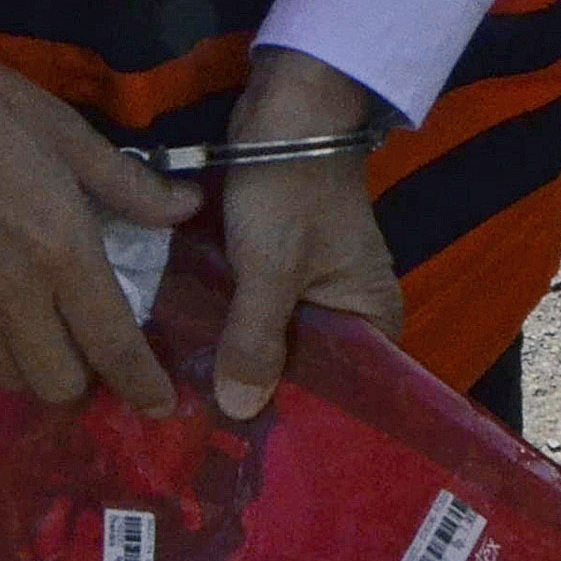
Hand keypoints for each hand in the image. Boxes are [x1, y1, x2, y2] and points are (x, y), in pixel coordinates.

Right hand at [0, 33, 200, 413]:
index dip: (143, 385)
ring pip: (13, 379)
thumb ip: (129, 184)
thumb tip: (187, 207)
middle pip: (61, 385)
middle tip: (89, 339)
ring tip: (41, 326)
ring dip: (37, 365)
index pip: (113, 344)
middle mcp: (11, 292)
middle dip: (87, 374)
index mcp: (59, 248)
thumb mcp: (67, 133)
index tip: (161, 404)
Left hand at [211, 48, 402, 417]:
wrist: (286, 103)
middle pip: (305, 370)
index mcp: (371, 314)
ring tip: (191, 411)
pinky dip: (227, 327)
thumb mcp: (270, 268)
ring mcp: (309, 283)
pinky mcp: (274, 262)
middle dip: (260, 396)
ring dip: (237, 362)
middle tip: (210, 444)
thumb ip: (255, 340)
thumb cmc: (290, 188)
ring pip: (272, 341)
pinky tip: (189, 358)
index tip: (257, 457)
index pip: (349, 391)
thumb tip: (238, 412)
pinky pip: (252, 310)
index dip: (305, 421)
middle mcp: (347, 306)